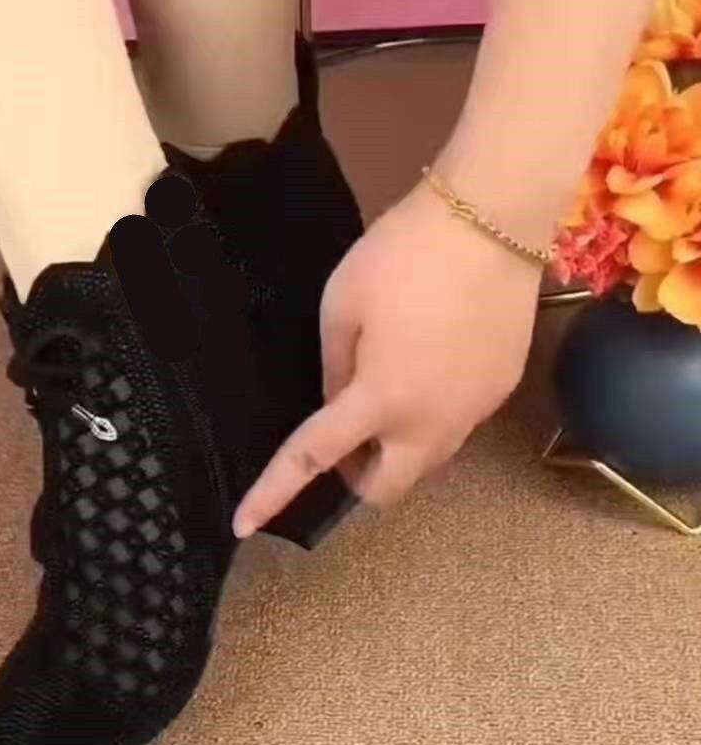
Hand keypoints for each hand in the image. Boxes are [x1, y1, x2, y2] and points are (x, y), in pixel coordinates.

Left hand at [232, 182, 544, 537]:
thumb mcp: (341, 308)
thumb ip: (332, 370)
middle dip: (356, 479)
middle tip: (344, 437)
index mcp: (380, 401)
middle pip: (385, 491)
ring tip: (388, 394)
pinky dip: (429, 420)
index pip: (314, 460)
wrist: (493, 218)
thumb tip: (337, 406)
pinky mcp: (500, 393)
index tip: (243, 525)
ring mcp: (472, 413)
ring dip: (394, 452)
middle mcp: (430, 425)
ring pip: (423, 464)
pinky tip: (431, 367)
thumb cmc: (402, 256)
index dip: (273, 494)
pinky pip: (453, 429)